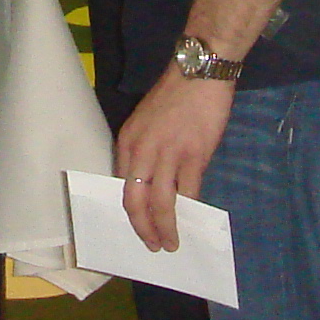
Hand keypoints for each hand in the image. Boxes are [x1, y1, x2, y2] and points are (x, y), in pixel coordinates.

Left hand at [111, 69, 236, 250]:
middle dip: (142, 228)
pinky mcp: (194, 156)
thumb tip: (149, 181)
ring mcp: (168, 155)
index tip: (137, 224)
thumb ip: (143, 150)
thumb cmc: (173, 96)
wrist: (198, 73)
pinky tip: (191, 221)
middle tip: (151, 245)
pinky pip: (189, 192)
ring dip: (164, 228)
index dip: (129, 210)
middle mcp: (142, 151)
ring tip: (170, 243)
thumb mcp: (144, 121)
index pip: (121, 185)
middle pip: (135, 200)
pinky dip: (189, 210)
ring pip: (161, 203)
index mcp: (127, 141)